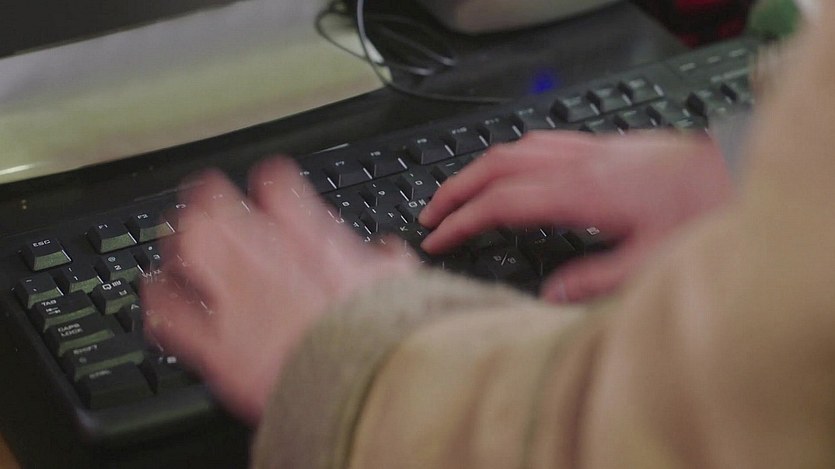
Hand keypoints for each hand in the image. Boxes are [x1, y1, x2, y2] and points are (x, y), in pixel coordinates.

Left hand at [141, 158, 416, 423]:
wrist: (363, 386)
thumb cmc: (382, 337)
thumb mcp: (399, 285)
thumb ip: (387, 262)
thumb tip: (387, 253)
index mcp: (310, 241)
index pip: (277, 185)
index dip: (268, 178)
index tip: (267, 181)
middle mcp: (266, 261)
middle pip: (216, 208)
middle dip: (204, 199)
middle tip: (201, 200)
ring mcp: (236, 301)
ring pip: (187, 250)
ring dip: (177, 240)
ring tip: (173, 237)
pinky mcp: (217, 345)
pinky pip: (171, 314)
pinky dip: (158, 301)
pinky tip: (154, 293)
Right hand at [418, 131, 731, 301]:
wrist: (735, 168)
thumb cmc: (701, 211)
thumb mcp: (650, 261)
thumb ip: (594, 281)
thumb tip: (547, 296)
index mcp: (580, 193)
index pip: (500, 203)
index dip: (461, 221)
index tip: (437, 238)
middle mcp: (578, 163)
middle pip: (495, 165)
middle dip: (454, 189)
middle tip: (429, 214)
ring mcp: (587, 149)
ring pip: (513, 147)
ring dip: (476, 169)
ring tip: (456, 193)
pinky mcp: (600, 145)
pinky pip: (538, 141)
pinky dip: (508, 156)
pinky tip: (509, 170)